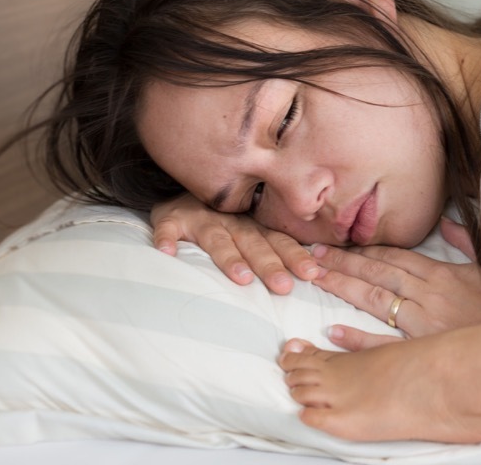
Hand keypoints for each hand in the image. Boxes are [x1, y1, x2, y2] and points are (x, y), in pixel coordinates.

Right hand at [151, 194, 321, 293]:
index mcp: (253, 228)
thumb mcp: (250, 230)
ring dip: (229, 258)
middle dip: (270, 264)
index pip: (278, 242)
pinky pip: (167, 230)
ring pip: (217, 239)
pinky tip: (167, 253)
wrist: (181, 194)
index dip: (295, 257)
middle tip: (284, 286)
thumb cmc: (223, 220)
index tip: (313, 274)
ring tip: (242, 278)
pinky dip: (167, 239)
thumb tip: (313, 272)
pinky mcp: (171, 220)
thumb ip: (273, 247)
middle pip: (253, 244)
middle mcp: (232, 223)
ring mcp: (201, 221)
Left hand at [311, 217, 480, 338]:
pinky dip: (358, 338)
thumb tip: (449, 222)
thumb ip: (469, 241)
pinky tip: (334, 332)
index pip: (393, 256)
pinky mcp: (424, 347)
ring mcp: (423, 321)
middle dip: (343, 263)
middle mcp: (427, 293)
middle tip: (312, 256)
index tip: (339, 244)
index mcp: (441, 273)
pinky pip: (385, 342)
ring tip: (316, 279)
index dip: (364, 250)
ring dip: (343, 288)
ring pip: (375, 301)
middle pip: (376, 274)